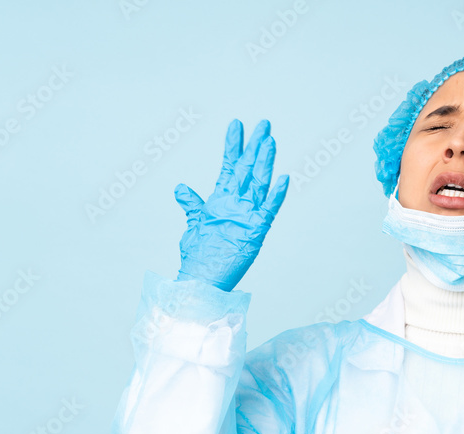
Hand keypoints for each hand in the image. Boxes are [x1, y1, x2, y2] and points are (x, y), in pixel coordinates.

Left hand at [175, 119, 289, 290]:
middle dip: (255, 146)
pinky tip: (282, 179)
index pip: (230, 166)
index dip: (233, 145)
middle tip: (264, 124)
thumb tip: (181, 188)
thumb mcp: (194, 223)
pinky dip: (275, 196)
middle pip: (247, 169)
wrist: (202, 278)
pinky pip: (268, 211)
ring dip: (265, 163)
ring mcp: (248, 216)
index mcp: (222, 200)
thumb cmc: (201, 255)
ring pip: (258, 184)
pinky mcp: (256, 232)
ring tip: (270, 142)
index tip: (237, 124)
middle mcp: (237, 204)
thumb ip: (192, 204)